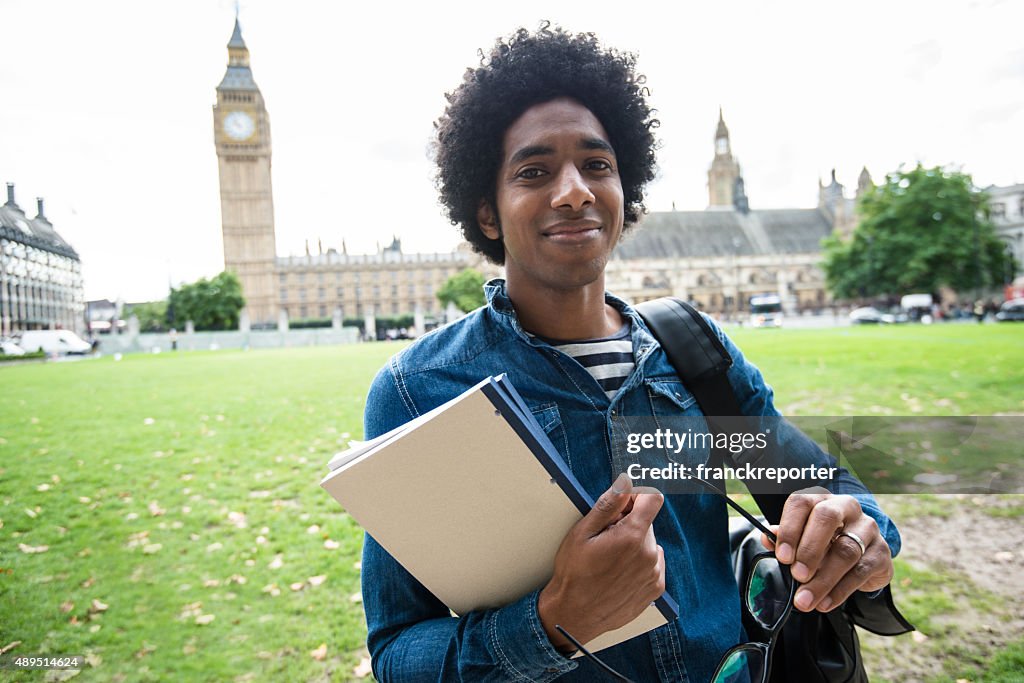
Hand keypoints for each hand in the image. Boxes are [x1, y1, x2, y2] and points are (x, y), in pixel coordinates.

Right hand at [538, 473, 665, 651]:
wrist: (574, 615)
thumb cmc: (574, 574)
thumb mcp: (582, 532)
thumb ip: (608, 504)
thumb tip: (625, 482)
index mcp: (632, 537)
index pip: (653, 499)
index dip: (637, 496)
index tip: (624, 504)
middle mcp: (649, 554)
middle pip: (646, 522)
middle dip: (628, 523)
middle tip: (605, 539)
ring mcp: (654, 573)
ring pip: (648, 543)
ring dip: (634, 545)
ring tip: (610, 560)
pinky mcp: (655, 588)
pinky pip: (652, 563)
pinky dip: (639, 563)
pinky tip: (618, 573)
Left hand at [761, 489, 893, 612]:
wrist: (862, 555)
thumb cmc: (824, 542)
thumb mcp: (802, 538)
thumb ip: (784, 538)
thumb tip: (767, 538)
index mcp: (819, 499)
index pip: (801, 503)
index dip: (790, 528)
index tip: (782, 556)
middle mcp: (846, 507)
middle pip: (827, 518)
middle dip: (809, 549)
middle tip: (797, 575)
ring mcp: (868, 528)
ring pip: (846, 550)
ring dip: (823, 579)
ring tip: (805, 600)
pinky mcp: (882, 552)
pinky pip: (861, 572)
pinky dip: (839, 591)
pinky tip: (824, 603)